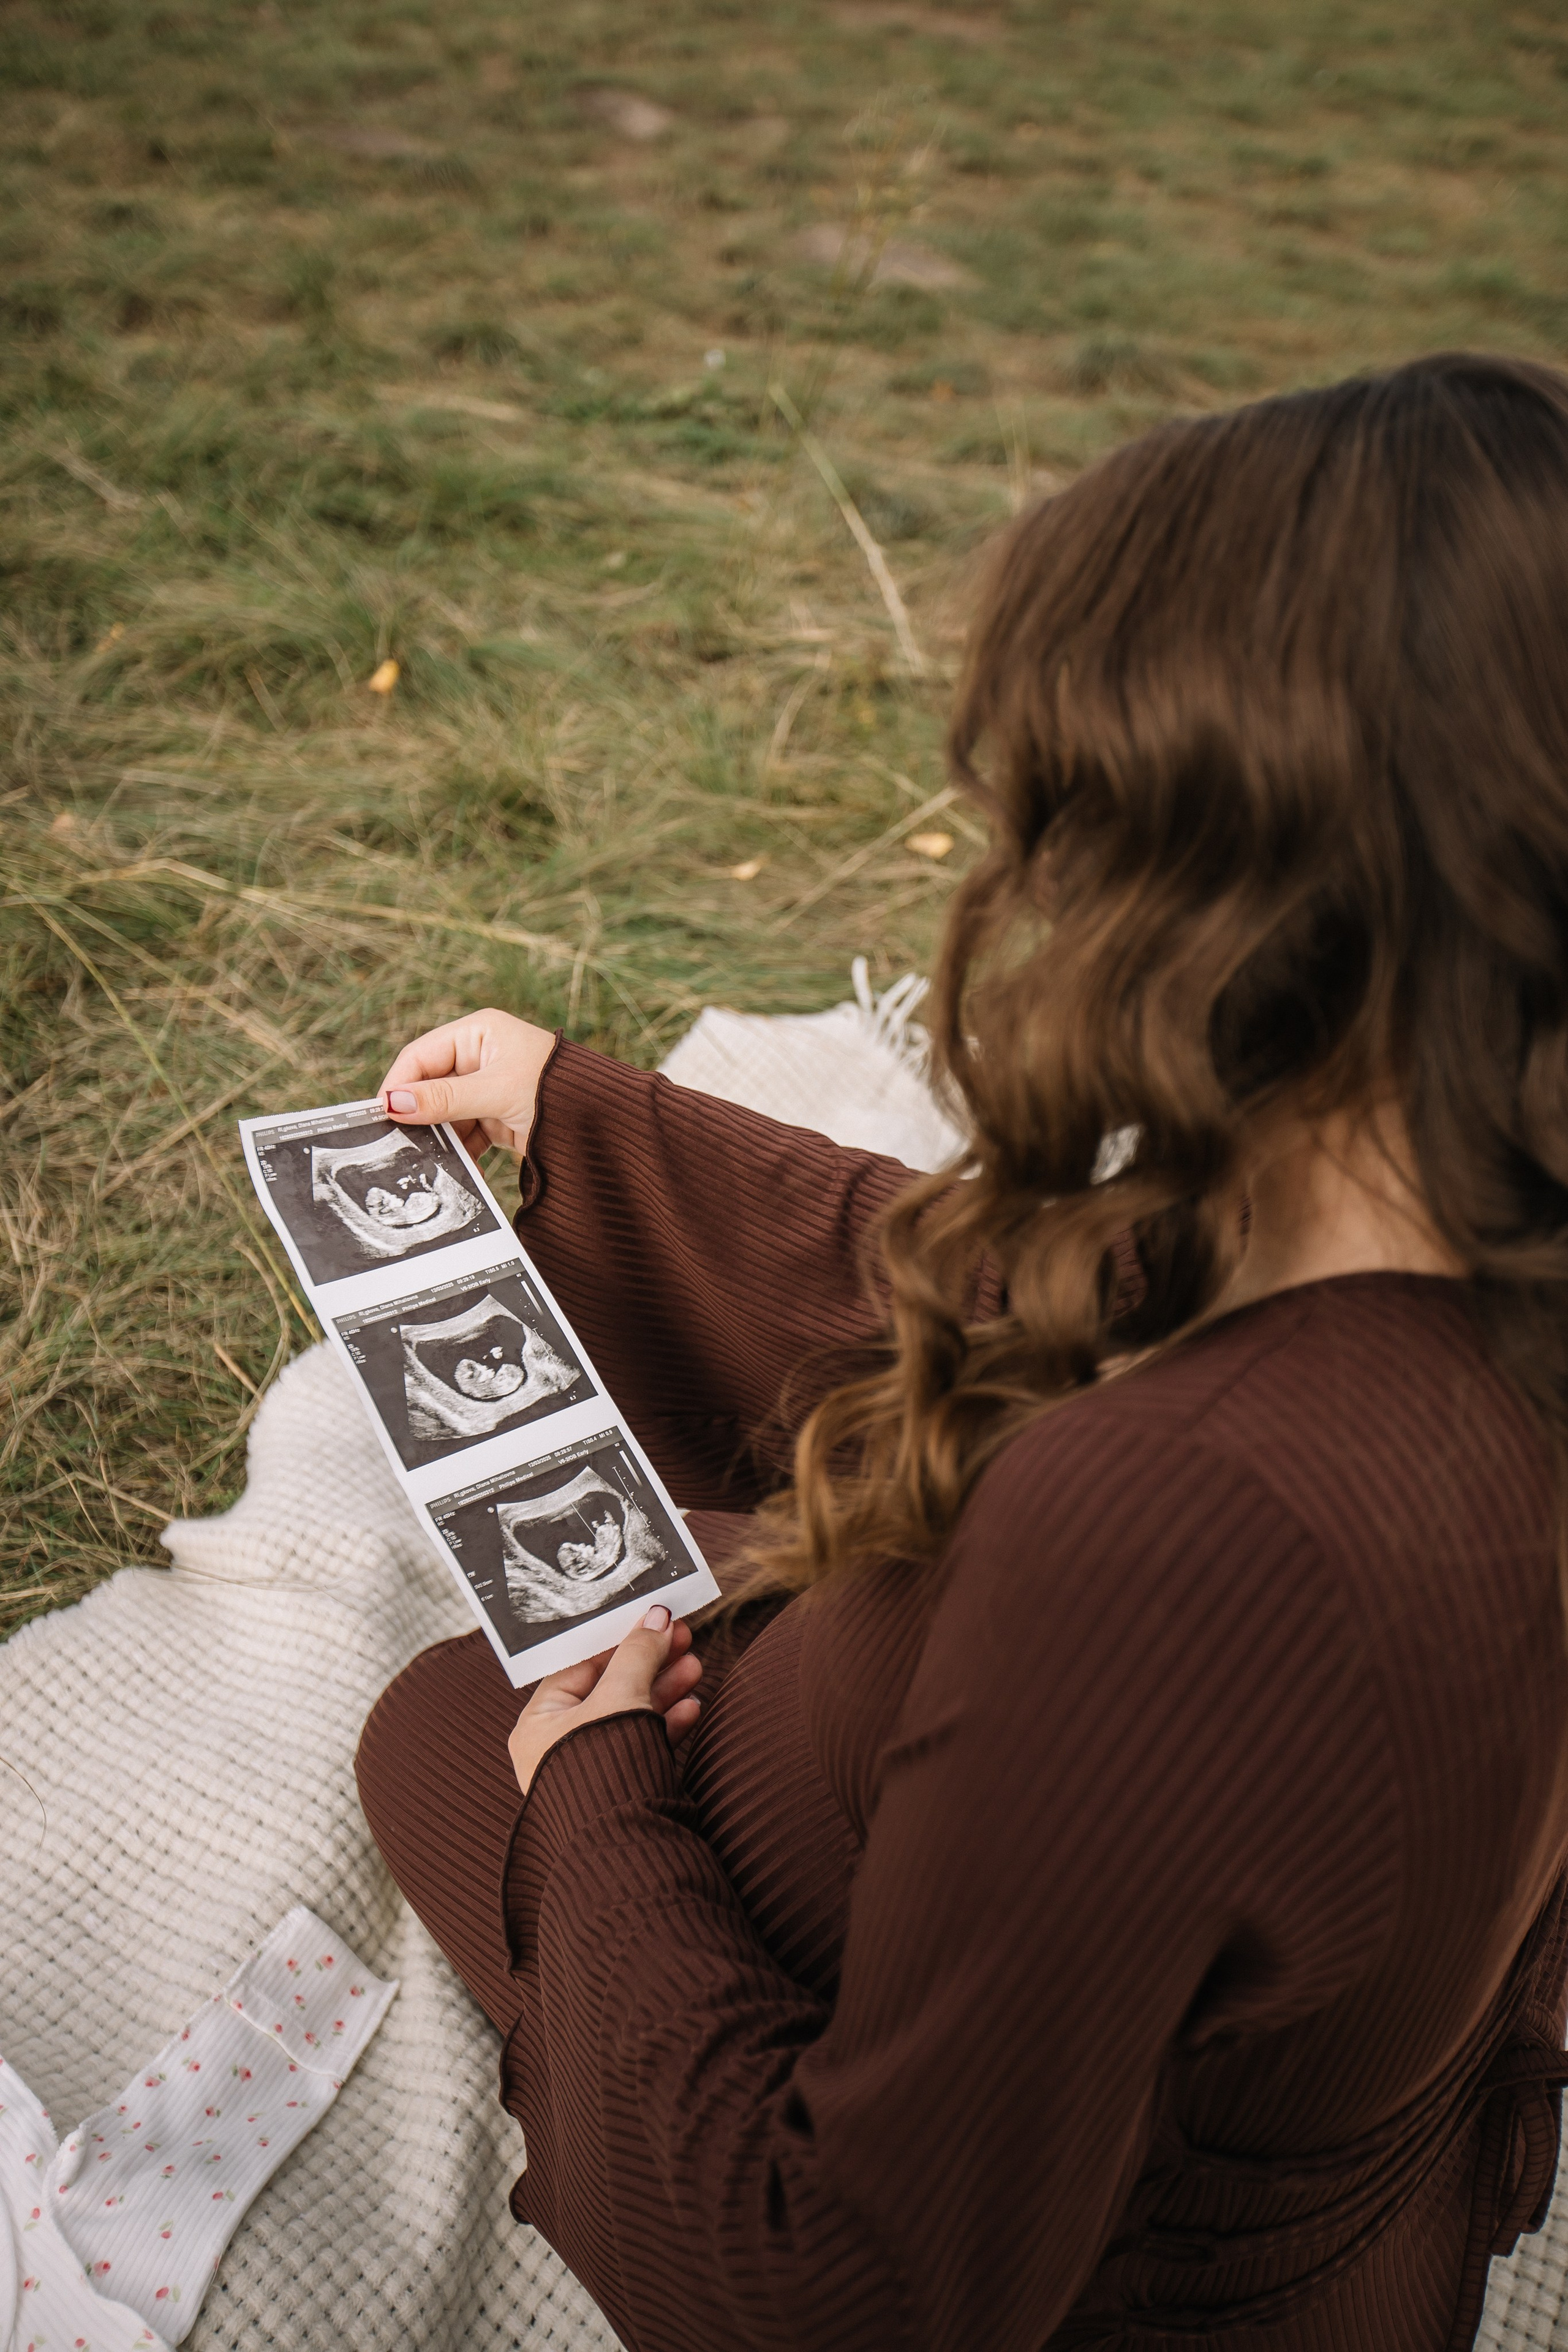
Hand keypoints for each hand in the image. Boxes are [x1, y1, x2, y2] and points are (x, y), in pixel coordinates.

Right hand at [378, 1008, 555, 1159]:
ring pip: (446, 1115)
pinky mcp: (497, 1116)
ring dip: (440, 1140)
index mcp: (478, 1032)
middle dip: (418, 1117)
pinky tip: (462, 1170)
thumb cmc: (558, 1089)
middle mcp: (480, 1056)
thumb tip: (394, 1104)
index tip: (380, 1116)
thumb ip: (444, 1099)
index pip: (421, 1056)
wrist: (607, 1122)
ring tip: (430, 1163)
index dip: (398, 1085)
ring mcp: (488, 1087)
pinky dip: (462, 1153)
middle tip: (398, 1144)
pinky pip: (467, 1134)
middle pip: (430, 1086)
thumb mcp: (496, 1092)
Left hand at [508, 1606, 702, 1797]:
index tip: (652, 1619)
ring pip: (632, 1715)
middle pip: (610, 1688)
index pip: (580, 1666)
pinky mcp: (620, 1786)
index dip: (619, 1639)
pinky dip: (668, 1724)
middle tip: (683, 1636)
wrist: (625, 1846)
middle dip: (651, 1662)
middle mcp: (559, 1746)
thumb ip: (639, 1652)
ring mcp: (592, 1768)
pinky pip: (643, 1745)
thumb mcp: (621, 1696)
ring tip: (696, 1666)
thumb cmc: (604, 1769)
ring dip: (666, 1688)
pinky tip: (693, 1708)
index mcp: (540, 1723)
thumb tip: (656, 1616)